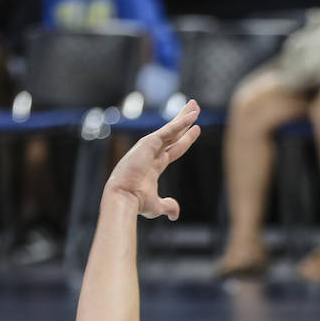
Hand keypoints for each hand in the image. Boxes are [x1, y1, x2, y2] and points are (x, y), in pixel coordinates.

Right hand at [104, 100, 201, 219]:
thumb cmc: (136, 203)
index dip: (186, 138)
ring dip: (184, 116)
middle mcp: (152, 153)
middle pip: (174, 133)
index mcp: (154, 165)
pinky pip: (169, 130)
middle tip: (194, 108)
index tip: (196, 128)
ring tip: (196, 105)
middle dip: (184, 121)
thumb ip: (168, 206)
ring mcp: (150, 146)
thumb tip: (175, 214)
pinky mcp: (148, 143)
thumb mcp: (157, 206)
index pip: (174, 148)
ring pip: (172, 129)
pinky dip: (181, 122)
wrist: (124, 198)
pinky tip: (193, 116)